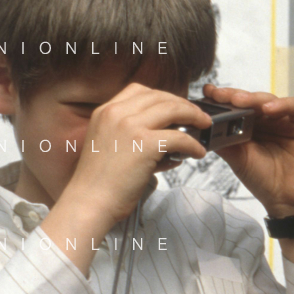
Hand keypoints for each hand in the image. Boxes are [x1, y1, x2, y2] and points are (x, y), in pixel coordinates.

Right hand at [42, 84, 209, 271]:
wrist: (89, 203)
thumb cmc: (98, 183)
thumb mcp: (108, 145)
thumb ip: (132, 134)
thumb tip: (168, 136)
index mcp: (105, 111)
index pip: (139, 90)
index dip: (162, 96)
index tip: (175, 105)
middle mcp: (116, 113)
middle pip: (159, 96)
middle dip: (182, 104)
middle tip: (197, 115)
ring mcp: (130, 126)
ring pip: (173, 109)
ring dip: (194, 116)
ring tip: (204, 126)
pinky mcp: (145, 143)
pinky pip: (179, 137)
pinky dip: (193, 144)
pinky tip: (198, 152)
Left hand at [202, 84, 293, 217]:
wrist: (287, 201)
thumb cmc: (263, 179)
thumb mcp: (237, 158)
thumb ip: (223, 140)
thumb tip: (203, 124)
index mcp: (251, 125)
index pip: (236, 106)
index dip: (222, 99)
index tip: (207, 93)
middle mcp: (268, 120)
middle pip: (251, 100)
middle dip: (234, 96)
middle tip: (219, 95)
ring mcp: (286, 120)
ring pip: (270, 100)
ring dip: (254, 99)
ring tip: (239, 101)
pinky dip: (282, 105)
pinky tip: (268, 109)